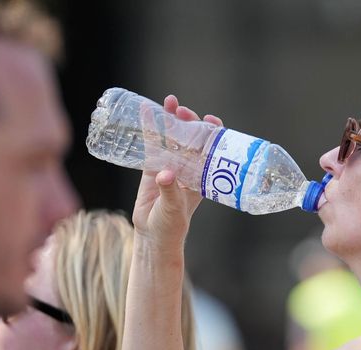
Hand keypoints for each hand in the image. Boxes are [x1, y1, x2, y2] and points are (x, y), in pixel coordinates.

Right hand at [131, 95, 223, 247]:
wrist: (153, 234)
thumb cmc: (171, 224)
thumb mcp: (174, 208)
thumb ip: (170, 191)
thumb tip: (166, 174)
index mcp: (202, 175)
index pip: (212, 149)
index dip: (213, 133)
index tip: (211, 122)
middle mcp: (189, 167)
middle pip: (191, 138)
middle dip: (189, 122)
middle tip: (183, 111)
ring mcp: (171, 164)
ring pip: (173, 137)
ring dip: (171, 119)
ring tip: (169, 102)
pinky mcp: (153, 166)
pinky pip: (152, 143)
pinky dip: (150, 127)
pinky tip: (147, 110)